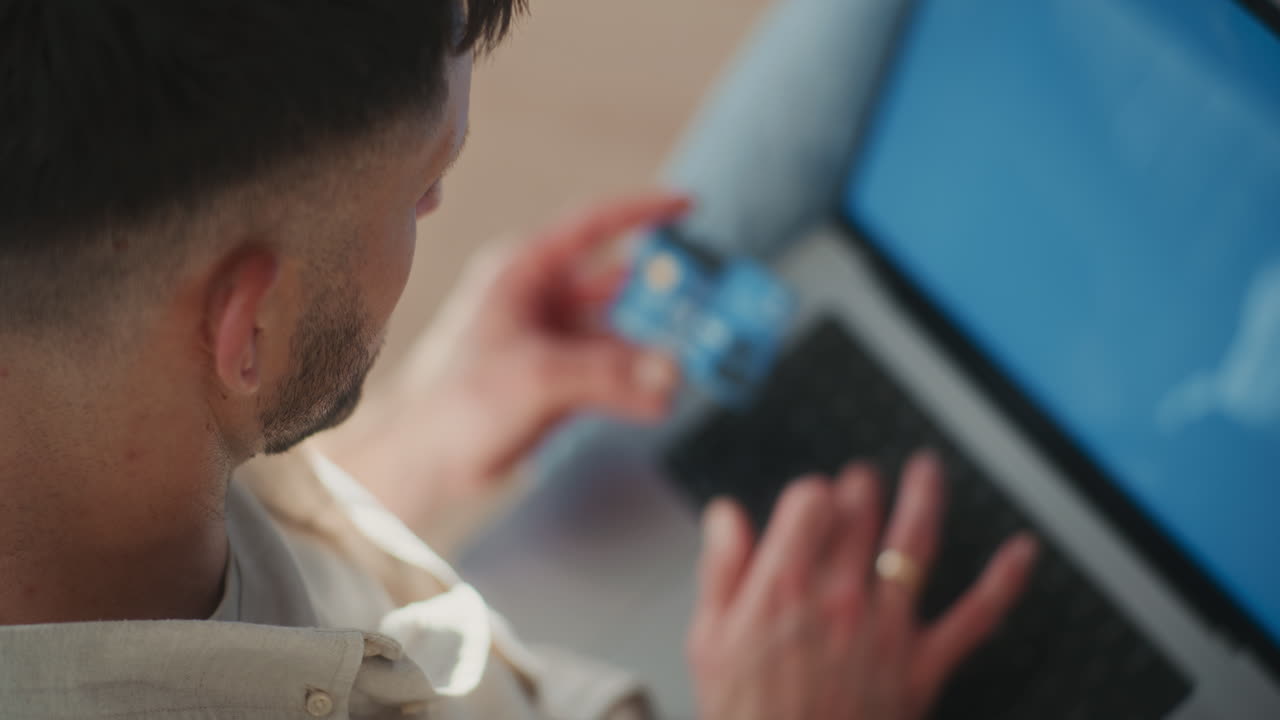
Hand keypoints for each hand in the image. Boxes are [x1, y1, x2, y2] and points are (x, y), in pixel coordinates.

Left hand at [317, 192, 687, 531]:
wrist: (420, 459)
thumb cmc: (453, 403)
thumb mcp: (536, 377)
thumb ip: (608, 375)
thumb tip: (669, 378)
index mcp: (523, 273)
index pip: (592, 226)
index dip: (642, 211)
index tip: (689, 205)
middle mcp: (538, 300)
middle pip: (614, 284)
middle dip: (659, 297)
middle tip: (706, 302)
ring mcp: (548, 342)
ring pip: (616, 335)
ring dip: (649, 352)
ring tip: (684, 369)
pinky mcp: (554, 382)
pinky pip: (608, 373)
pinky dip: (634, 384)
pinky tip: (658, 399)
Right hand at [688, 451, 1038, 719]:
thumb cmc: (747, 716)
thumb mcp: (709, 641)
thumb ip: (721, 570)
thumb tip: (727, 516)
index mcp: (782, 588)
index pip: (810, 501)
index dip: (811, 493)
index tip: (810, 500)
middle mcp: (839, 598)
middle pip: (862, 511)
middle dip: (862, 487)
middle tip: (862, 482)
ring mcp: (886, 629)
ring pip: (915, 542)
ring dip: (925, 496)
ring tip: (926, 471)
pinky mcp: (922, 665)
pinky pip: (976, 616)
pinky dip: (1005, 580)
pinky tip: (1022, 550)